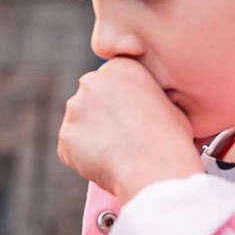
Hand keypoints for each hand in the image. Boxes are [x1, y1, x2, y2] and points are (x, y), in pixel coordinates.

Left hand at [57, 58, 202, 203]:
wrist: (154, 166)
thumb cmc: (170, 137)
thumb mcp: (167, 103)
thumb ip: (144, 97)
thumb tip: (142, 101)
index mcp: (119, 67)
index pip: (112, 83)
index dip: (123, 103)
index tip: (134, 119)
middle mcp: (91, 81)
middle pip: (91, 100)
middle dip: (101, 117)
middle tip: (122, 138)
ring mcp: (74, 108)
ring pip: (80, 124)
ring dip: (92, 137)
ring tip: (118, 154)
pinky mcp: (64, 136)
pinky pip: (72, 148)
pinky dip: (84, 158)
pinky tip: (106, 165)